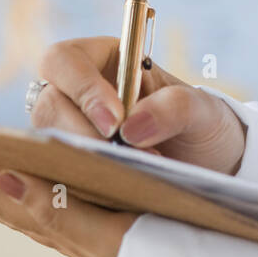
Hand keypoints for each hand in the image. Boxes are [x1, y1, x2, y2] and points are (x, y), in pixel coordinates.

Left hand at [0, 157, 133, 256]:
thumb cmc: (159, 256)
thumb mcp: (107, 234)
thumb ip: (56, 210)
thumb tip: (5, 179)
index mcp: (53, 223)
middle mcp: (54, 224)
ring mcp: (69, 225)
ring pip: (10, 202)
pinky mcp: (90, 221)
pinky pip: (37, 203)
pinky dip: (13, 191)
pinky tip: (9, 187)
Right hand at [31, 37, 247, 173]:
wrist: (211, 167)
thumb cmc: (203, 126)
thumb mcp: (203, 111)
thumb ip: (175, 107)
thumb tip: (131, 128)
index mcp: (104, 60)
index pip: (64, 60)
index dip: (82, 88)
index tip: (115, 122)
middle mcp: (78, 95)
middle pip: (48, 106)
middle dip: (80, 135)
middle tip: (121, 158)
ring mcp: (71, 134)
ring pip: (47, 146)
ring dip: (82, 164)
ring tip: (129, 178)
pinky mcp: (72, 172)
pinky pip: (57, 180)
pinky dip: (81, 189)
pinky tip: (116, 196)